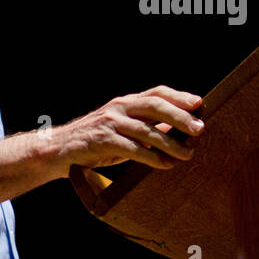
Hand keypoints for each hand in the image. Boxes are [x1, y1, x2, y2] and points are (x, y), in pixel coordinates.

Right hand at [53, 85, 204, 172]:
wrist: (58, 150)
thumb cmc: (95, 142)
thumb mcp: (121, 130)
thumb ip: (145, 127)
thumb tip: (178, 130)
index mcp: (124, 102)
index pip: (156, 93)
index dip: (179, 97)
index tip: (200, 104)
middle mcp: (118, 108)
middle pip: (155, 106)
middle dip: (180, 117)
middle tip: (199, 130)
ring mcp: (109, 123)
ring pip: (147, 130)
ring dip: (170, 143)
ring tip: (187, 154)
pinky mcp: (102, 141)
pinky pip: (133, 149)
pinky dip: (152, 158)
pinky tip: (165, 164)